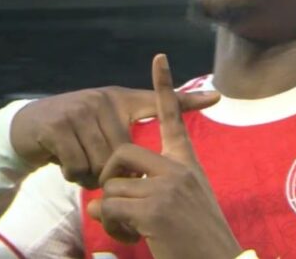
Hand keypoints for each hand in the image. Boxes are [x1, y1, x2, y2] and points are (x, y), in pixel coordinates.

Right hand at [10, 80, 218, 188]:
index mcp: (121, 100)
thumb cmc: (75, 130)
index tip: (217, 96)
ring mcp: (81, 109)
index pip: (159, 102)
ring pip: (101, 163)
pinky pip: (78, 166)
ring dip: (90, 175)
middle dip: (113, 173)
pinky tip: (65, 161)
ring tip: (80, 162)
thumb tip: (150, 164)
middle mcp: (104, 100)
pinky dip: (72, 174)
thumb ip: (126, 140)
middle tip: (98, 172)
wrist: (30, 127)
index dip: (189, 99)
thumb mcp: (103, 127)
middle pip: (125, 153)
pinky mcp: (60, 125)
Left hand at [88, 54, 241, 258]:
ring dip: (111, 210)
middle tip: (110, 197)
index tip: (159, 58)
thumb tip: (97, 199)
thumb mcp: (179, 203)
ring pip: (112, 184)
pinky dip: (111, 224)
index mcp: (186, 162)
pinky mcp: (156, 210)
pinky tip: (129, 237)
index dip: (165, 86)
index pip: (173, 115)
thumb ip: (141, 193)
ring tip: (128, 228)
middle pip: (123, 150)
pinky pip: (111, 206)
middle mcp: (178, 168)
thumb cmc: (198, 235)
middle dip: (109, 174)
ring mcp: (168, 187)